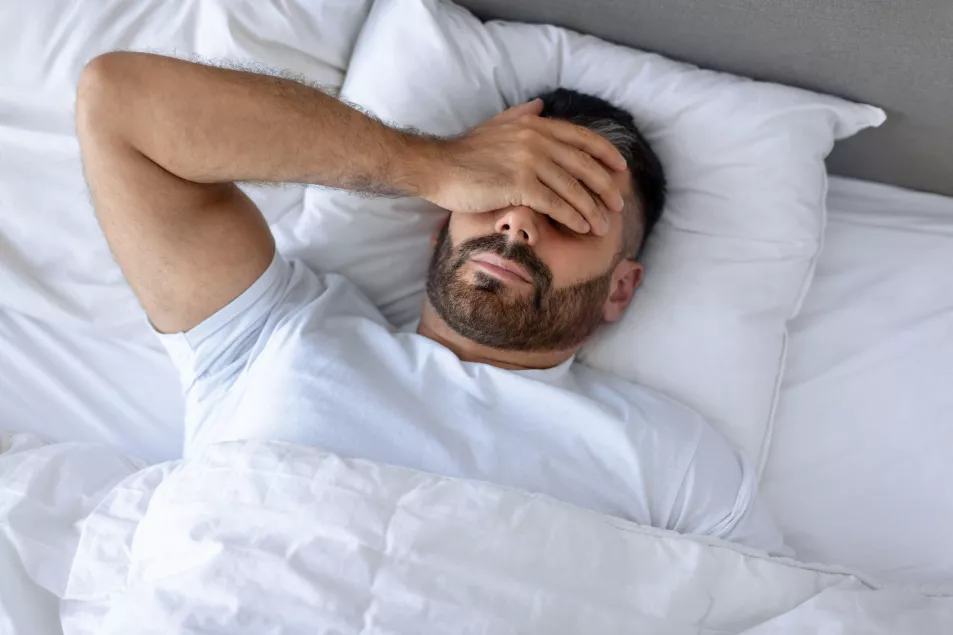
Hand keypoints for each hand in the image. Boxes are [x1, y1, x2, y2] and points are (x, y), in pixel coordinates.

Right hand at [419, 99, 627, 235]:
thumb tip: (540, 104)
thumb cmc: (464, 153)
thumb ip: (521, 114)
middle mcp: (536, 138)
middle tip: (618, 205)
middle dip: (606, 187)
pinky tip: (582, 227)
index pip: (582, 137)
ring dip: (593, 209)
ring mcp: (528, 160)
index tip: (620, 169)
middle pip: (584, 164)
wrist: (437, 167)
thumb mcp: (496, 124)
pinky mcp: (519, 184)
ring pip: (573, 186)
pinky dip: (573, 216)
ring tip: (604, 225)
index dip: (606, 154)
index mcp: (534, 124)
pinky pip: (555, 202)